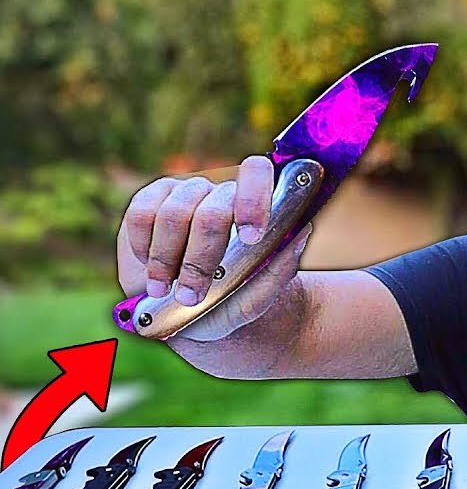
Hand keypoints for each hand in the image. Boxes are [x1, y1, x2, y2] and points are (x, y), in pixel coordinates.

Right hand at [116, 154, 309, 340]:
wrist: (192, 316)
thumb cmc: (233, 303)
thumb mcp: (258, 298)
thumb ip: (280, 269)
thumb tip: (302, 229)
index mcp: (255, 208)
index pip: (257, 173)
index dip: (253, 200)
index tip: (250, 238)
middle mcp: (221, 194)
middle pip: (212, 210)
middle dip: (200, 259)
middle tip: (193, 295)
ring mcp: (185, 194)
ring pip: (173, 215)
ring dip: (167, 261)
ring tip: (167, 291)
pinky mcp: (150, 201)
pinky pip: (141, 215)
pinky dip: (145, 249)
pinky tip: (154, 271)